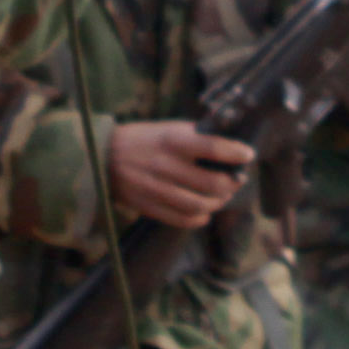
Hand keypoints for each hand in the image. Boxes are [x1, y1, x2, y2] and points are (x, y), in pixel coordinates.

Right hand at [105, 120, 254, 231]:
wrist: (101, 157)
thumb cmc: (143, 139)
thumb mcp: (169, 128)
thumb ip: (197, 136)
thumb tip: (231, 146)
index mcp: (172, 140)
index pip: (213, 147)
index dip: (236, 153)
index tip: (248, 155)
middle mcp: (165, 165)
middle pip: (212, 183)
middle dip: (232, 184)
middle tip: (236, 180)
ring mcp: (156, 189)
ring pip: (200, 205)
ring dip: (218, 203)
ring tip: (221, 196)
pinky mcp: (148, 207)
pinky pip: (182, 219)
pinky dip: (199, 218)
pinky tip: (204, 211)